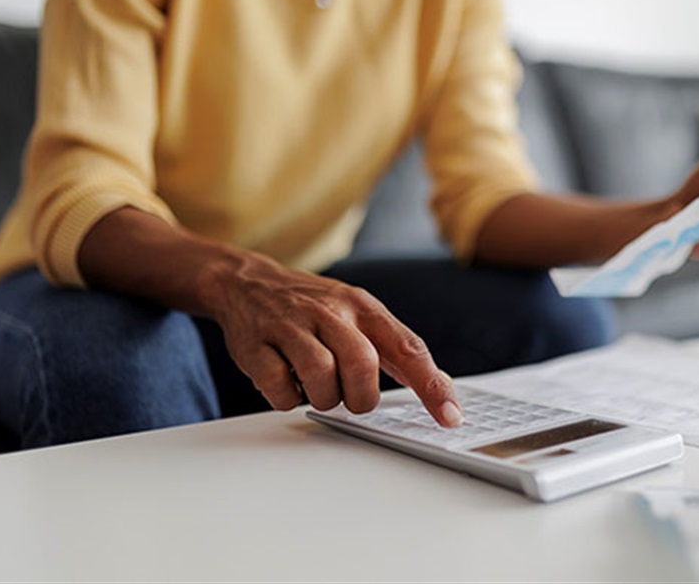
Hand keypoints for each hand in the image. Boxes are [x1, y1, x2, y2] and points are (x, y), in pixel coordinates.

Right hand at [206, 254, 462, 426]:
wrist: (247, 282)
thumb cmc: (313, 306)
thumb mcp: (358, 312)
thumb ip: (394, 347)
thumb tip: (440, 386)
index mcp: (362, 307)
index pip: (408, 347)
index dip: (432, 386)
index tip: (451, 417)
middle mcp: (330, 311)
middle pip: (362, 364)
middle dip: (361, 396)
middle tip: (351, 398)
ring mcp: (291, 325)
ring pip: (321, 376)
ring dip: (324, 398)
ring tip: (317, 389)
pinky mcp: (256, 345)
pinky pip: (280, 388)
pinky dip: (287, 398)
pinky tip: (287, 383)